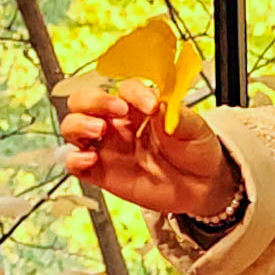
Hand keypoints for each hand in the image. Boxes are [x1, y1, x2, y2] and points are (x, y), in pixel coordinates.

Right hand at [59, 90, 239, 222]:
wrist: (202, 186)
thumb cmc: (195, 150)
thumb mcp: (195, 128)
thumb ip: (176, 116)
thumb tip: (161, 106)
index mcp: (138, 106)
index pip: (124, 89)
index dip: (134, 93)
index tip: (151, 105)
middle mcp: (117, 123)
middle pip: (84, 100)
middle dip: (93, 100)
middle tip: (115, 111)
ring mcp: (107, 147)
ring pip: (73, 128)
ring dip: (79, 124)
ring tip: (99, 130)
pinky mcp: (102, 173)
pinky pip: (75, 164)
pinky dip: (74, 160)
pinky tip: (89, 160)